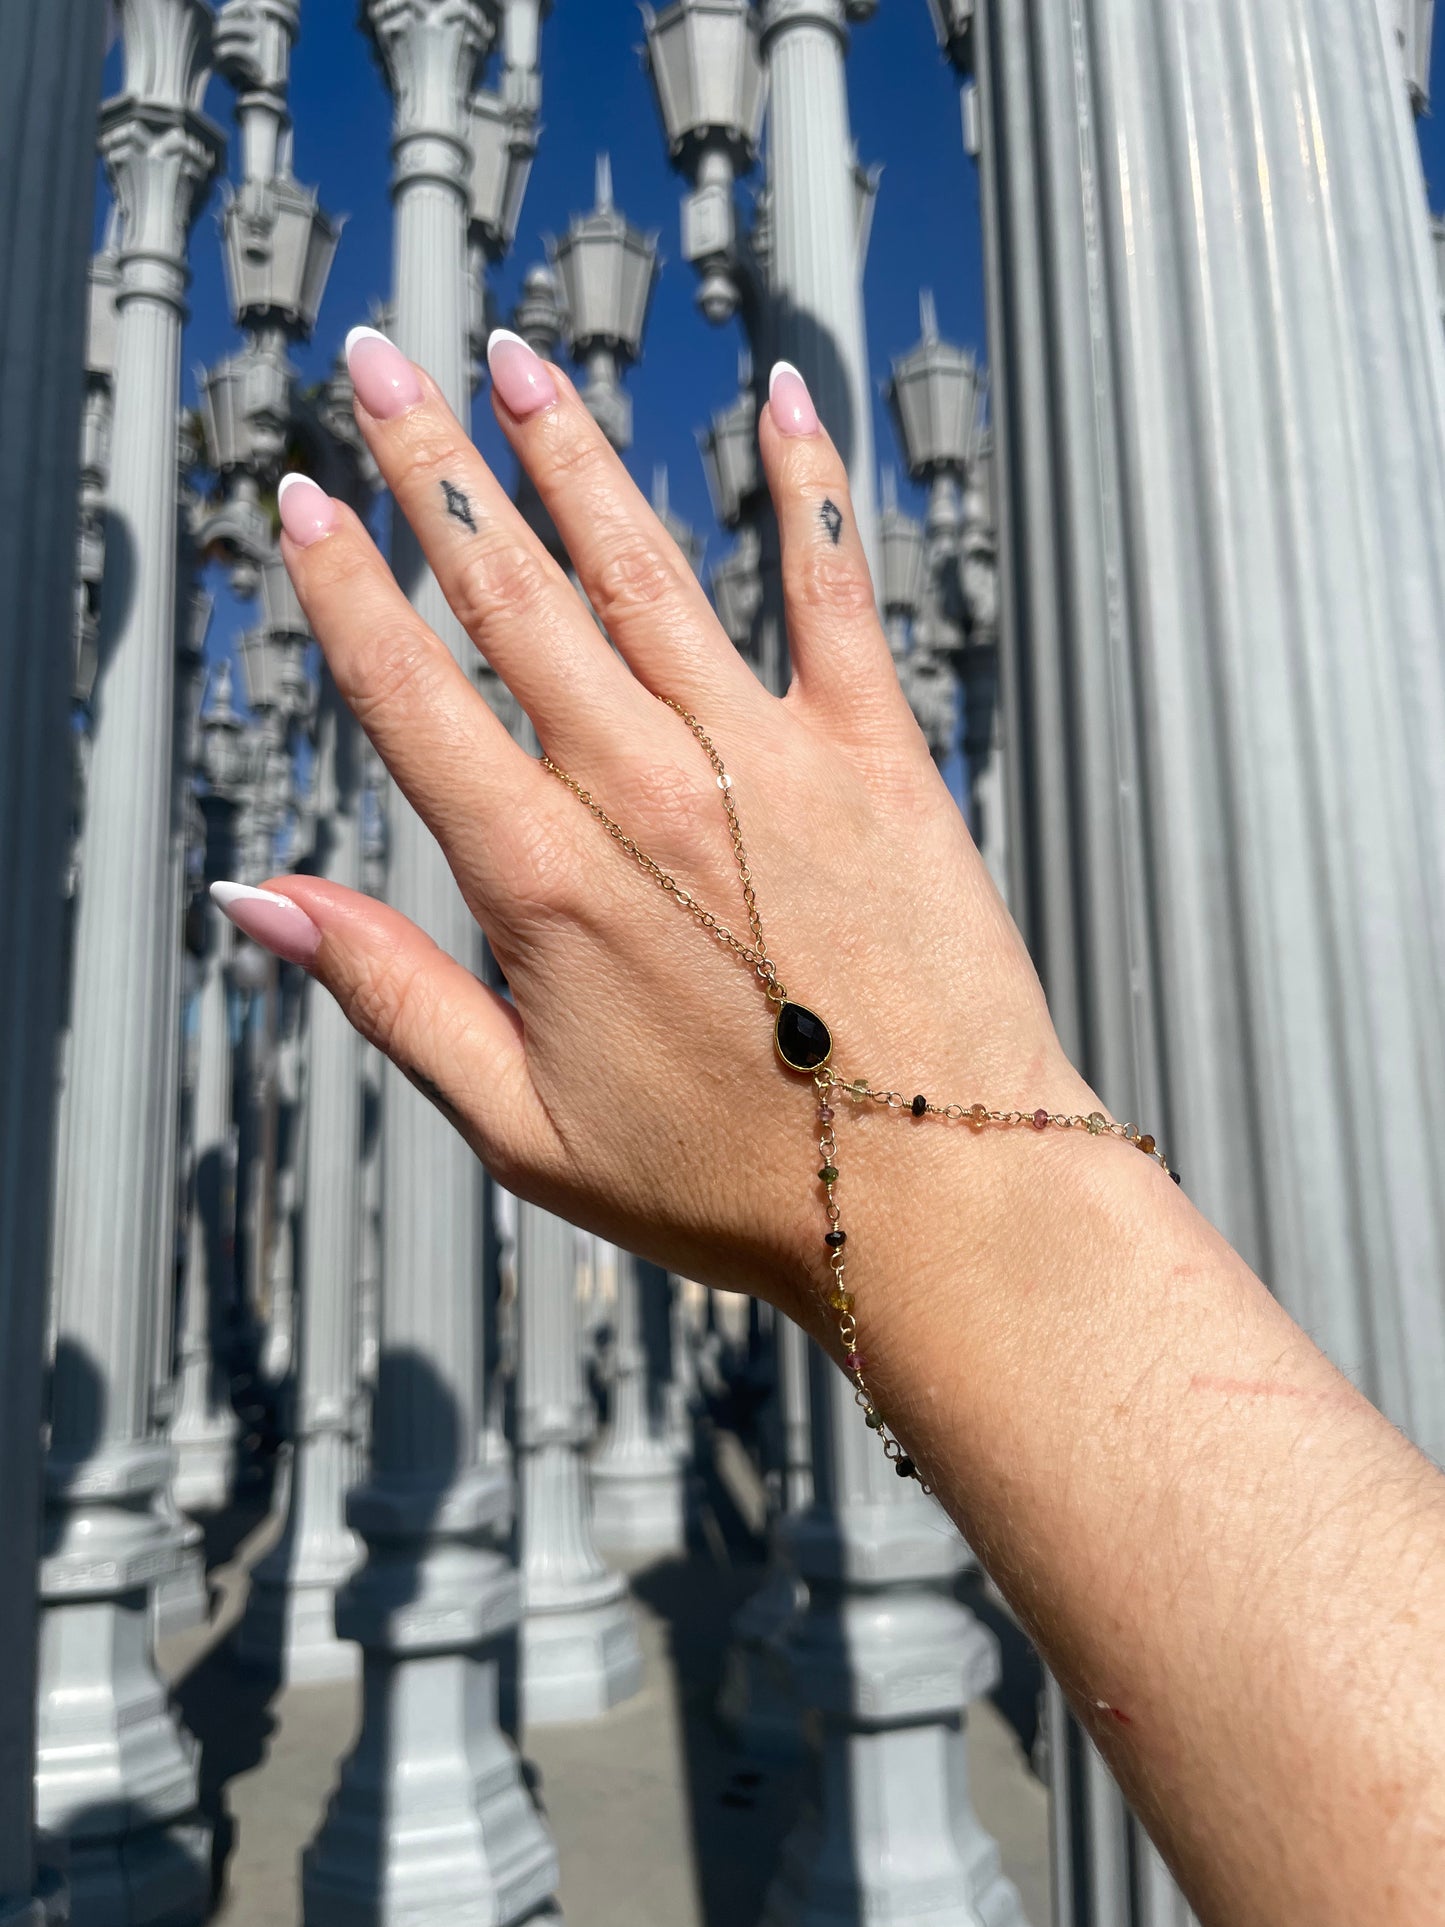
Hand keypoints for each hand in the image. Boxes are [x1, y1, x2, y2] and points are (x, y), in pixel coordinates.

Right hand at [230, 331, 1087, 1329]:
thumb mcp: (521, 1125)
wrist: (935, 1196)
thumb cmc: (732, 1182)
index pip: (413, 697)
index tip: (306, 504)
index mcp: (546, 880)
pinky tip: (785, 399)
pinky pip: (836, 591)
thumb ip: (389, 995)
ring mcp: (769, 759)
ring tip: (515, 362)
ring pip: (647, 568)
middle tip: (379, 366)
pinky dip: (809, 490)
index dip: (347, 592)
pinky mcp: (878, 755)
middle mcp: (646, 790)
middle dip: (434, 470)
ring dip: (572, 455)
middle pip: (512, 597)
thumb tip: (260, 900)